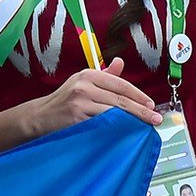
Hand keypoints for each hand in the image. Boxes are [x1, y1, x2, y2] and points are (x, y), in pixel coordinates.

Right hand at [29, 59, 161, 134]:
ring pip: (113, 112)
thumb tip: (121, 62)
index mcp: (89, 74)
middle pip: (120, 99)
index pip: (120, 84)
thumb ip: (104, 74)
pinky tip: (126, 132)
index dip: (138, 95)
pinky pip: (101, 124)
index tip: (151, 104)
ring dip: (132, 121)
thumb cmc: (65, 100)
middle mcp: (85, 85)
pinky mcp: (76, 117)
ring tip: (145, 127)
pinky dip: (116, 128)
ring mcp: (80, 101)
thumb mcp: (83, 82)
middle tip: (155, 118)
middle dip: (141, 110)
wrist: (40, 116)